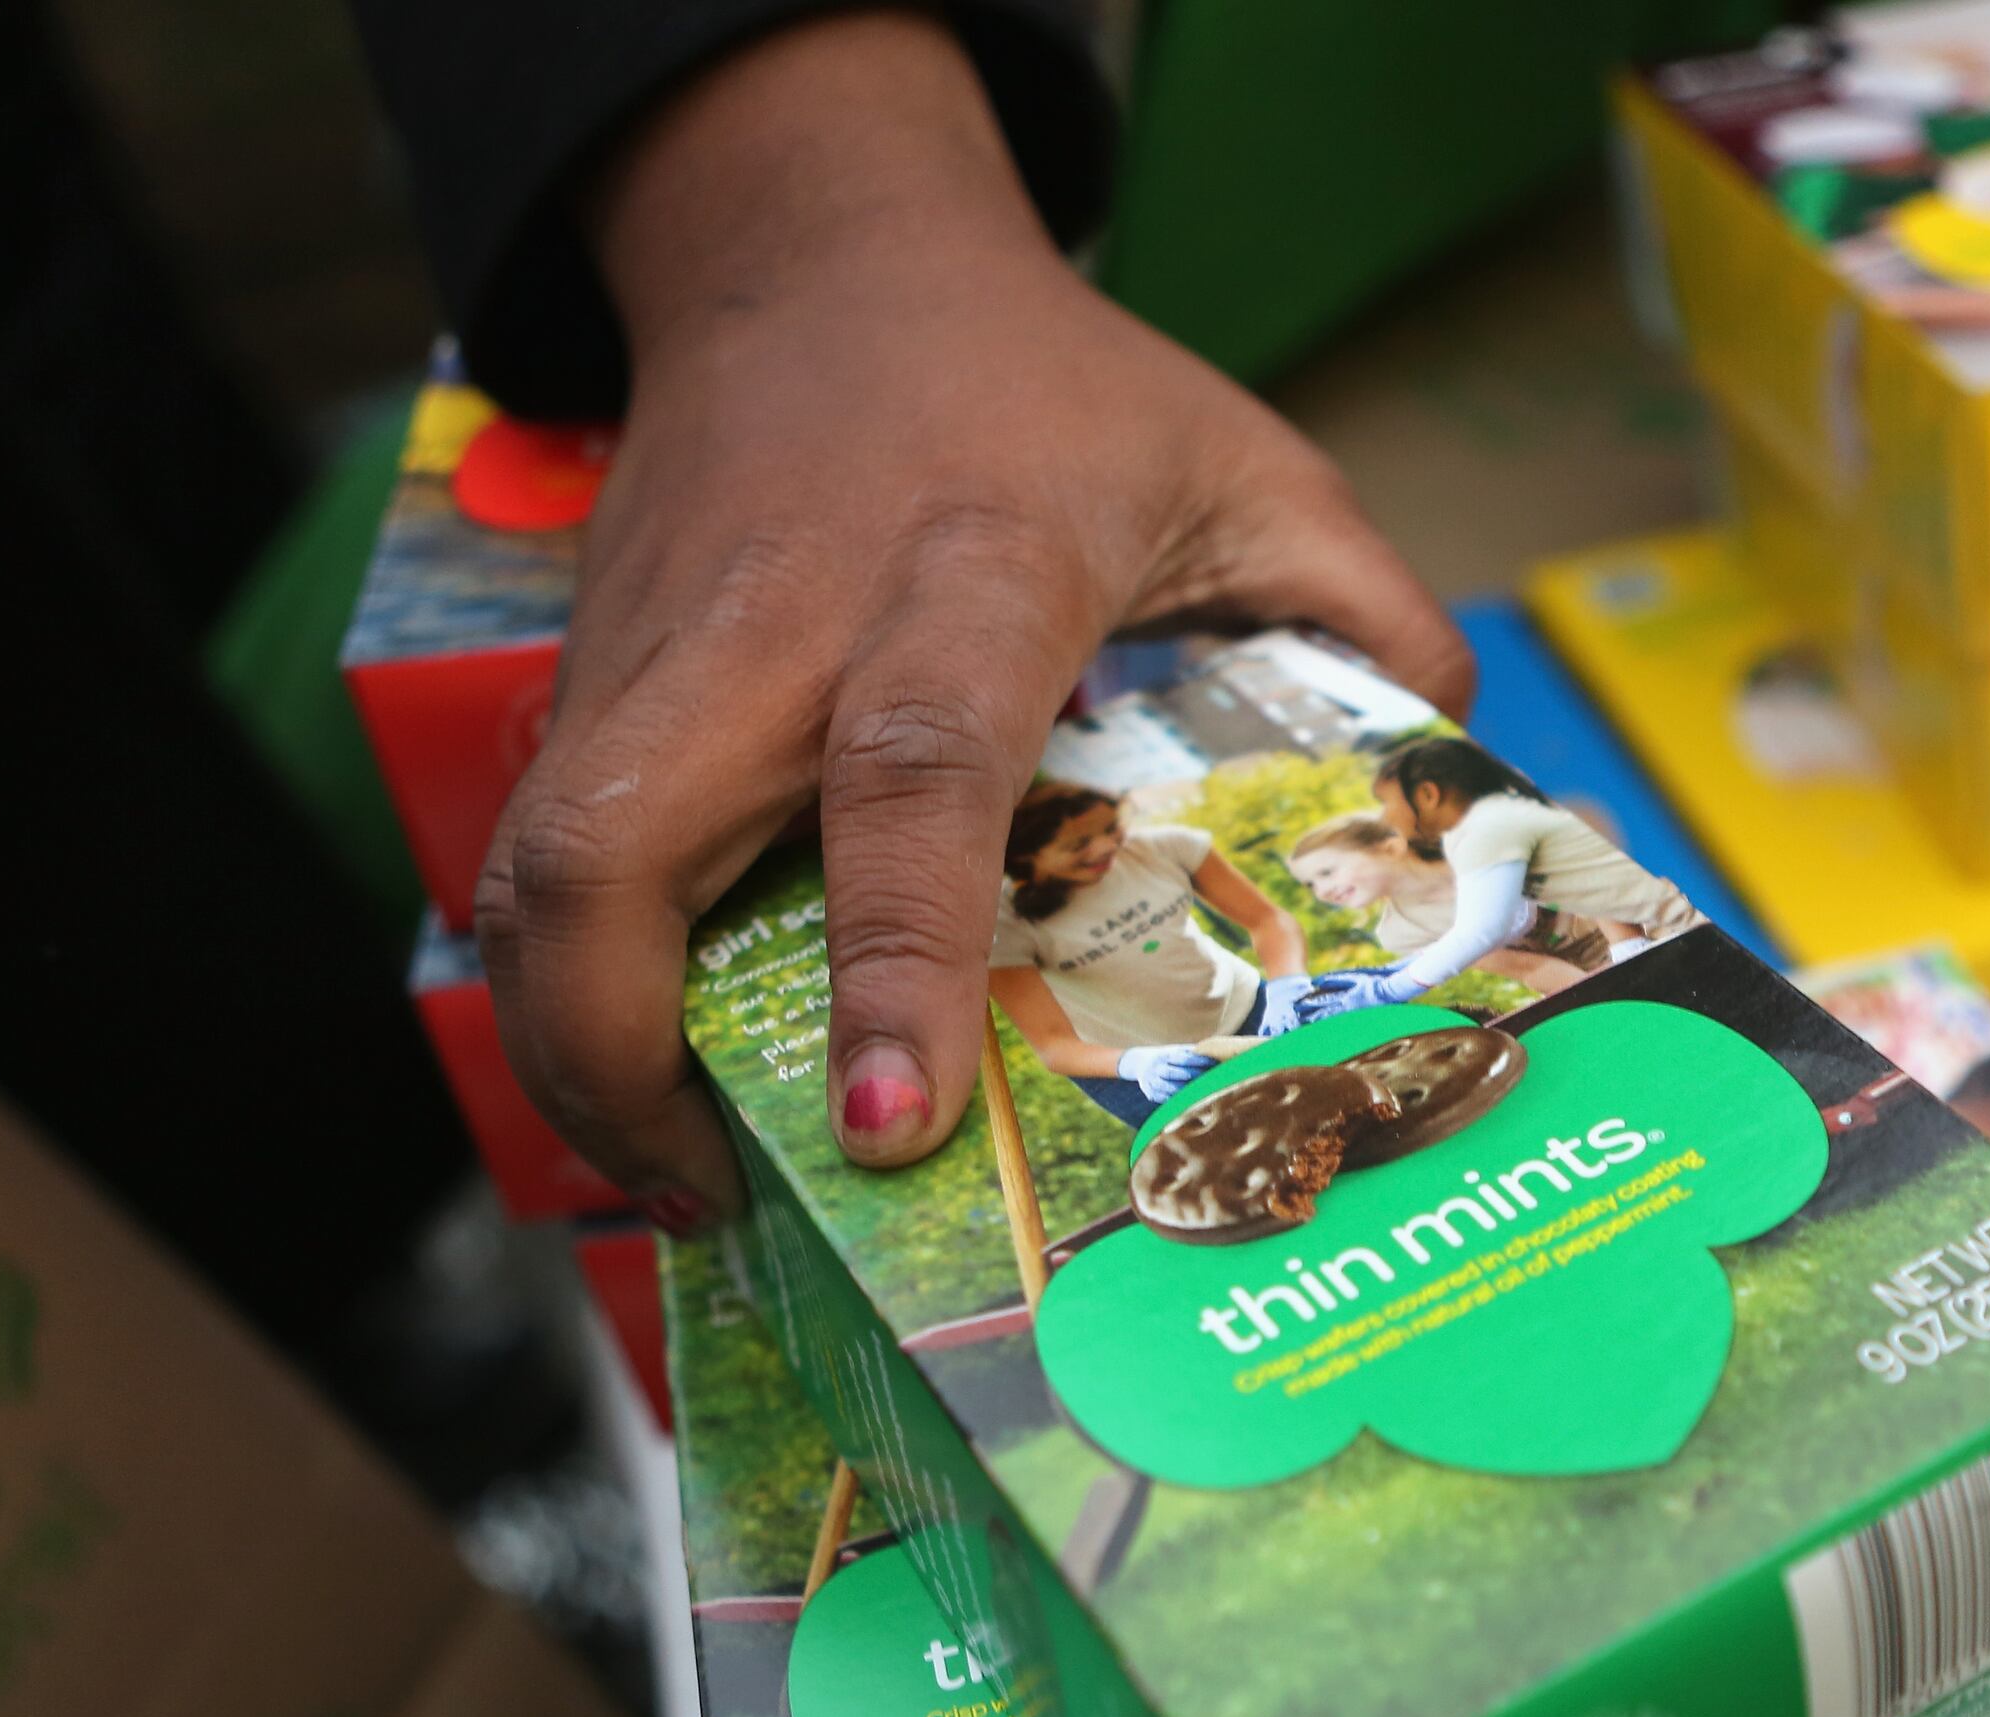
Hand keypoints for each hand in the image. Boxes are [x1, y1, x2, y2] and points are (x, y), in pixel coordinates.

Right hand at [469, 13, 1471, 1226]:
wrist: (819, 249)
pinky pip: (540, 858)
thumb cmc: (1046, 383)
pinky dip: (574, 986)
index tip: (889, 1125)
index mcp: (970, 571)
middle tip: (724, 1194)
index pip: (910, 768)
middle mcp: (777, 622)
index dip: (894, 961)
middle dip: (619, 1058)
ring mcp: (652, 652)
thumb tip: (1457, 784)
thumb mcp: (1240, 466)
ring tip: (691, 1173)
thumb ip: (1360, 614)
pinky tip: (662, 1074)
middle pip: (607, 851)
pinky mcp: (585, 677)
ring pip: (532, 874)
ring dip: (575, 1054)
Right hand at [1115, 1044, 1217, 1103]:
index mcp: (1165, 1055)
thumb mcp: (1177, 1050)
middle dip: (1192, 1077)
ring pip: (1168, 1089)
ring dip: (1184, 1092)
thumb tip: (1216, 1052)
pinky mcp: (1150, 1093)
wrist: (1140, 1063)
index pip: (1182, 1058)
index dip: (1197, 1062)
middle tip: (1209, 1080)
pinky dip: (1176, 1101)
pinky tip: (1189, 1102)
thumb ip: (1193, 1053)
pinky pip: (1164, 1099)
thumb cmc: (1168, 1057)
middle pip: (1174, 1074)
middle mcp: (1156, 1067)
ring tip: (1201, 1093)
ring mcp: (1151, 1081)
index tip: (1212, 1064)